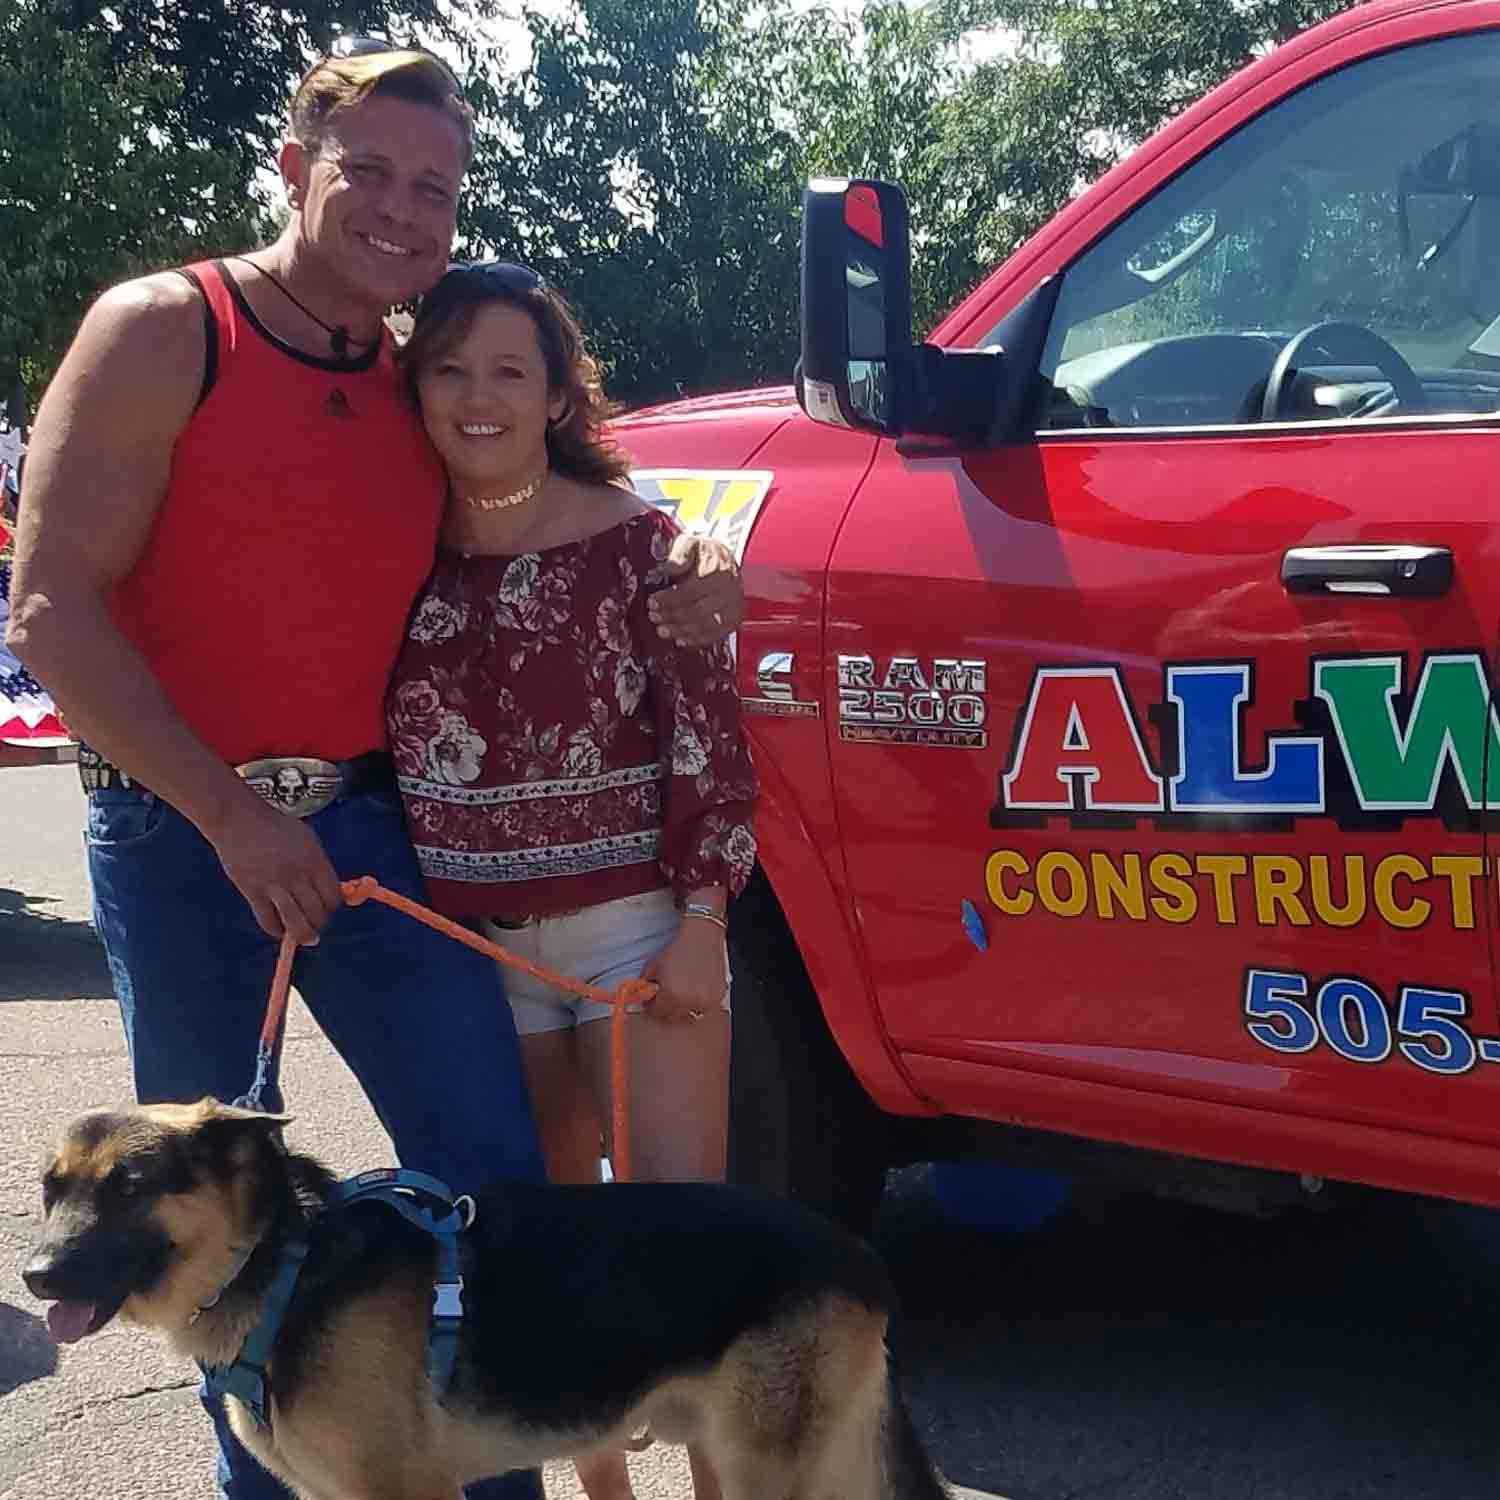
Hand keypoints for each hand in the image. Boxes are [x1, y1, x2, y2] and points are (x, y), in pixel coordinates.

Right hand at [210, 796, 343, 944]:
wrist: (240, 820)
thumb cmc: (276, 827)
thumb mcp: (307, 840)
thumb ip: (319, 864)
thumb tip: (330, 889)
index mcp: (314, 861)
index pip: (332, 896)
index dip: (333, 908)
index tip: (328, 910)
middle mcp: (298, 875)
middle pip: (317, 912)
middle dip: (320, 923)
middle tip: (317, 925)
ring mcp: (275, 885)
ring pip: (295, 922)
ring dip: (303, 935)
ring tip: (306, 938)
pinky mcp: (253, 892)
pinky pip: (268, 921)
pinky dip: (276, 930)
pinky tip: (280, 930)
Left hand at [639, 917, 727, 1024]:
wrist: (701, 938)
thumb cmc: (679, 950)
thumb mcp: (653, 966)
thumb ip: (645, 984)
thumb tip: (640, 995)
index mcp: (670, 995)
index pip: (657, 1012)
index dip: (652, 1006)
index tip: (652, 1001)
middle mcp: (688, 1001)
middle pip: (672, 1017)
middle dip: (666, 1008)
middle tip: (665, 997)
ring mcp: (704, 1001)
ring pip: (689, 1014)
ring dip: (683, 1007)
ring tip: (681, 992)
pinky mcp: (717, 997)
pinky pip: (703, 1008)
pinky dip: (698, 1002)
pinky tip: (695, 989)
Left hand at [648, 534, 743, 646]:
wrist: (725, 560)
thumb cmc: (704, 553)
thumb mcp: (691, 542)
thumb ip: (680, 553)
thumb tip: (670, 568)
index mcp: (719, 570)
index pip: (692, 590)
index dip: (670, 599)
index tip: (653, 601)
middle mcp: (730, 590)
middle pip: (698, 611)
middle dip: (672, 616)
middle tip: (654, 617)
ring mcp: (733, 607)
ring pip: (705, 625)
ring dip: (681, 631)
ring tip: (662, 630)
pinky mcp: (733, 620)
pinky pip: (714, 635)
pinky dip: (696, 640)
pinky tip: (680, 640)